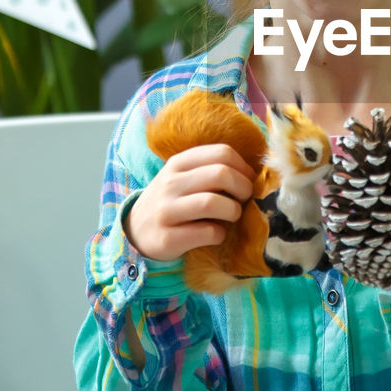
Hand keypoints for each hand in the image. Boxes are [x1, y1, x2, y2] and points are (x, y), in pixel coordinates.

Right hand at [125, 144, 255, 261]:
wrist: (135, 232)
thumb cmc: (171, 202)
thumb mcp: (183, 178)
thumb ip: (210, 170)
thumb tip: (254, 173)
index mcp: (178, 163)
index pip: (221, 152)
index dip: (244, 167)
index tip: (249, 180)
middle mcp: (170, 183)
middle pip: (221, 174)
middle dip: (243, 188)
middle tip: (244, 199)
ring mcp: (167, 210)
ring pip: (213, 203)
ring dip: (233, 211)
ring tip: (232, 216)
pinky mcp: (168, 238)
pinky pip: (208, 232)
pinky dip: (220, 234)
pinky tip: (217, 234)